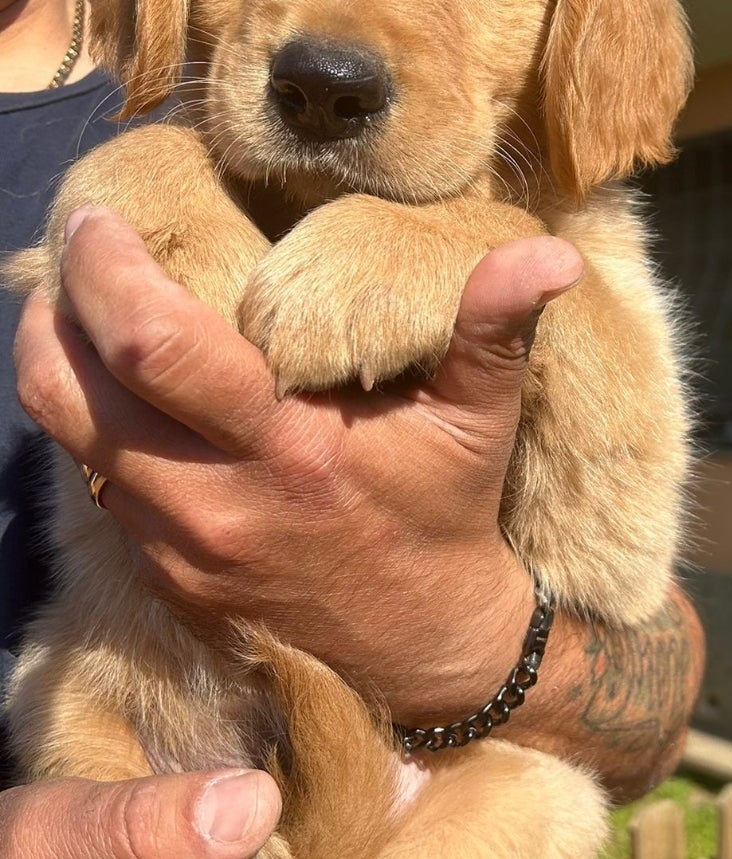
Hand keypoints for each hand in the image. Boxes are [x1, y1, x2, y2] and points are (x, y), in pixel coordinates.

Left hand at [14, 206, 582, 718]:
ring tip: (78, 302)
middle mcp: (213, 508)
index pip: (153, 349)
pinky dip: (91, 420)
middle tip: (76, 246)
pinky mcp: (162, 576)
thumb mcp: (481, 418)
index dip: (105, 273)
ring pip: (66, 439)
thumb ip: (496, 328)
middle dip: (54, 305)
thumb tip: (550, 255)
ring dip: (56, 360)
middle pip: (68, 393)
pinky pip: (95, 482)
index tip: (99, 217)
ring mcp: (178, 551)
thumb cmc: (448, 511)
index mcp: (286, 453)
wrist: (426, 642)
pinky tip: (121, 382)